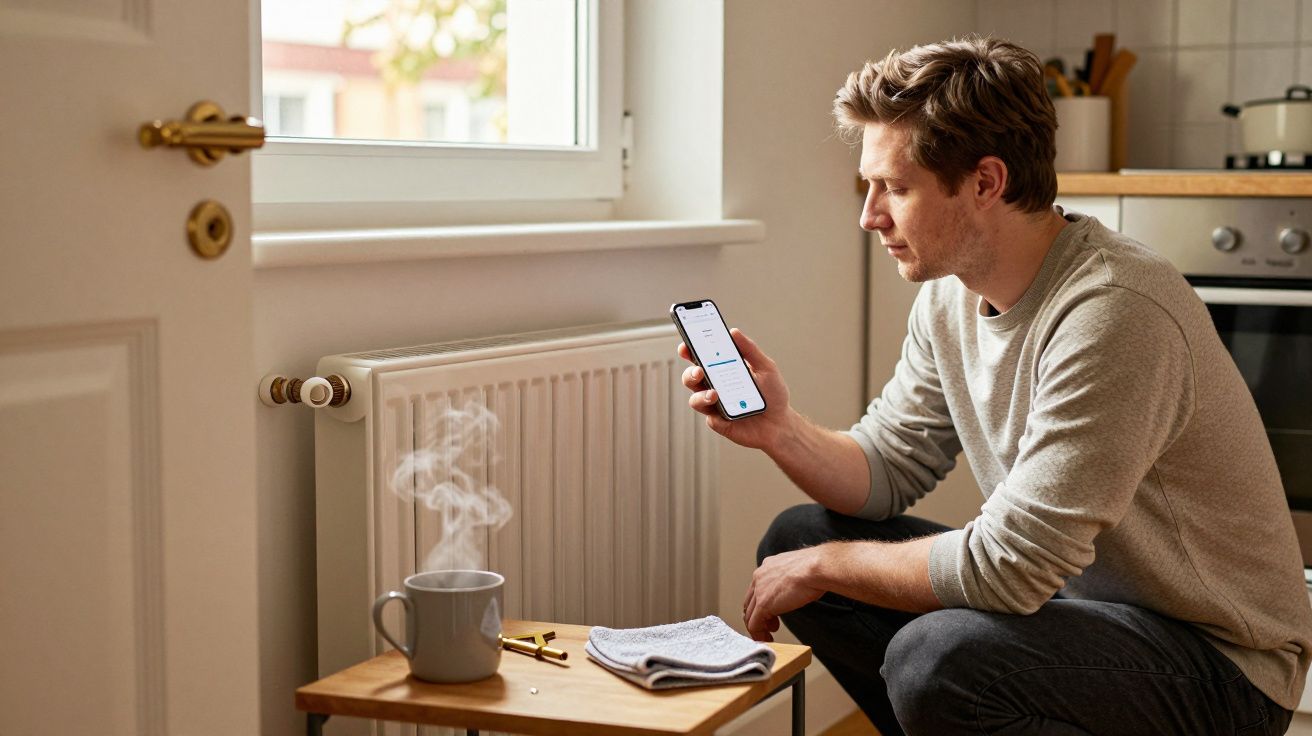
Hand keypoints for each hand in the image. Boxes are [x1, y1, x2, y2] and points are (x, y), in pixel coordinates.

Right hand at [677, 329, 792, 450]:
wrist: (780, 423)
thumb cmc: (773, 395)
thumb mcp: (766, 367)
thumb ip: (749, 350)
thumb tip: (733, 332)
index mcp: (722, 370)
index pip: (700, 358)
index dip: (689, 351)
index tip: (686, 346)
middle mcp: (714, 386)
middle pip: (691, 377)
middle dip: (690, 373)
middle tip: (699, 370)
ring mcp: (715, 405)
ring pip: (695, 399)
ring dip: (700, 395)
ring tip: (714, 394)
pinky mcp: (719, 422)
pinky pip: (710, 418)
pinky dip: (716, 414)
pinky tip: (725, 411)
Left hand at [742, 546, 827, 641]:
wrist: (816, 568)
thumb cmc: (816, 568)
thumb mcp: (799, 571)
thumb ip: (792, 579)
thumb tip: (798, 589)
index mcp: (768, 566)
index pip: (757, 589)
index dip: (762, 604)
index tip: (772, 613)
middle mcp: (760, 576)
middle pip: (750, 602)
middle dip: (758, 616)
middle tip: (770, 626)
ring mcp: (759, 591)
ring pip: (749, 615)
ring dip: (758, 627)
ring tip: (768, 635)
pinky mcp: (763, 604)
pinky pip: (754, 624)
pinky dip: (758, 634)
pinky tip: (767, 639)